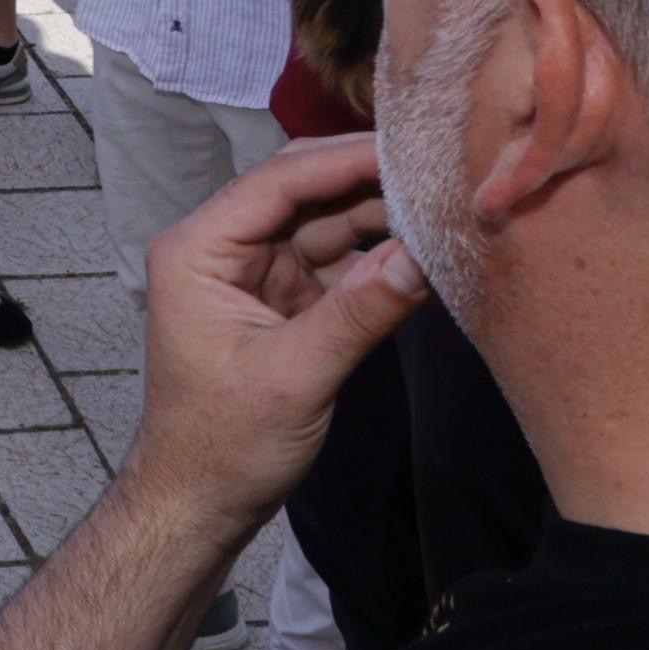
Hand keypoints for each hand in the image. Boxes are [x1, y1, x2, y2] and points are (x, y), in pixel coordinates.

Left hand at [131, 135, 427, 521]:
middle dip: (372, 180)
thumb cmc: (223, 445)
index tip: (413, 145)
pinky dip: (379, 258)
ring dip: (384, 218)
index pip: (279, 180)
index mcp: (199, 250)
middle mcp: (224, 248)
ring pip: (328, 223)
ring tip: (449, 204)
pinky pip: (338, 262)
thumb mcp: (295, 378)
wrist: (199, 504)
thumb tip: (425, 258)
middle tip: (443, 167)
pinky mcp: (285, 300)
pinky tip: (428, 249)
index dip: (348, 160)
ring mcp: (256, 272)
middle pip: (306, 191)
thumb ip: (359, 313)